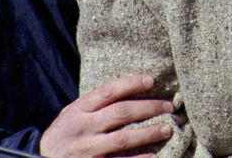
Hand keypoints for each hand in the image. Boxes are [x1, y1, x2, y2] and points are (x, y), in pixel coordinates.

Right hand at [40, 75, 173, 157]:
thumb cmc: (63, 133)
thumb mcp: (72, 113)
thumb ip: (94, 104)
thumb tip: (129, 89)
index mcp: (79, 109)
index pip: (108, 91)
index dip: (131, 83)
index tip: (151, 80)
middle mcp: (83, 127)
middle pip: (121, 113)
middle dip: (148, 108)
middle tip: (168, 106)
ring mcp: (87, 149)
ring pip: (123, 138)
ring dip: (148, 133)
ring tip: (167, 129)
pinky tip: (153, 155)